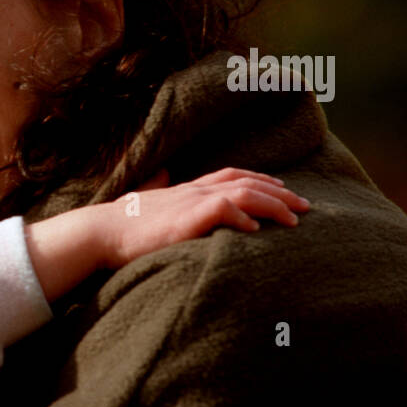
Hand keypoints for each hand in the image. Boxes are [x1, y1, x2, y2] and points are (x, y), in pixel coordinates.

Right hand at [103, 167, 309, 268]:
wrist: (101, 231)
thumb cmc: (120, 225)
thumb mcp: (145, 204)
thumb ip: (158, 190)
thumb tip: (160, 177)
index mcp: (187, 188)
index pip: (232, 175)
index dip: (261, 179)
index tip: (283, 189)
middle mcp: (194, 189)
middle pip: (247, 181)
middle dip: (281, 192)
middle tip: (306, 206)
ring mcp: (191, 201)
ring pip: (245, 193)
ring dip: (274, 205)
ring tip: (294, 220)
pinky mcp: (188, 217)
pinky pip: (226, 210)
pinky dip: (245, 217)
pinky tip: (258, 230)